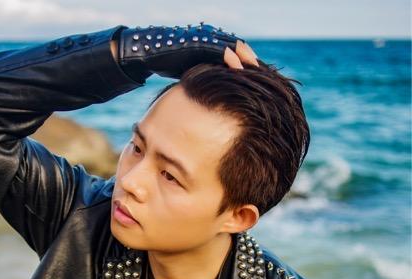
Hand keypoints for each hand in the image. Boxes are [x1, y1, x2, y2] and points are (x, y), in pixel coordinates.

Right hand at [117, 22, 258, 81]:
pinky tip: (239, 69)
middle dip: (255, 65)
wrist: (151, 53)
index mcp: (216, 46)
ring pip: (235, 47)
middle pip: (243, 51)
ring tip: (258, 74)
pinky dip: (231, 57)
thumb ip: (209, 79)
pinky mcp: (200, 40)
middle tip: (269, 80)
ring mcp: (208, 38)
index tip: (264, 84)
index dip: (252, 69)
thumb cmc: (170, 64)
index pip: (240, 57)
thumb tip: (218, 100)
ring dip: (247, 60)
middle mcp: (215, 39)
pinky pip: (220, 47)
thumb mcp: (194, 73)